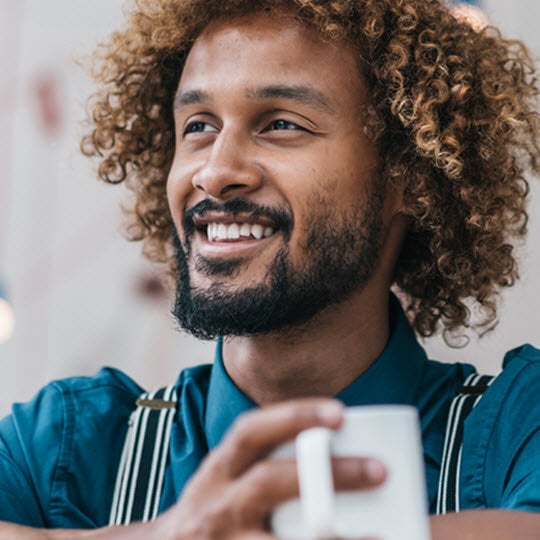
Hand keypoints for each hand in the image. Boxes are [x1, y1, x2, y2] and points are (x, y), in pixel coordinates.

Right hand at [154, 398, 386, 539]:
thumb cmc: (218, 504)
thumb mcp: (229, 473)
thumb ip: (266, 457)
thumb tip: (336, 442)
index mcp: (220, 467)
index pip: (251, 431)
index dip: (293, 416)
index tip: (340, 413)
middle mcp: (218, 502)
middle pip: (270, 482)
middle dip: (327, 475)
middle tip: (380, 470)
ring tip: (381, 537)